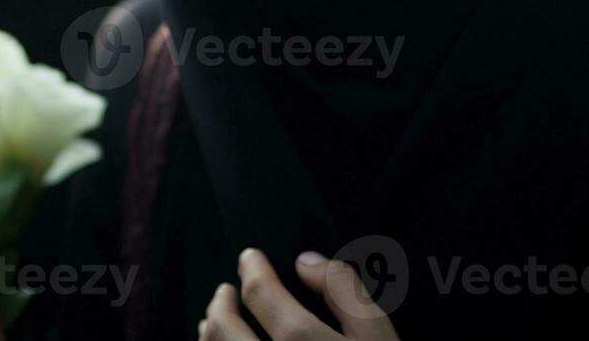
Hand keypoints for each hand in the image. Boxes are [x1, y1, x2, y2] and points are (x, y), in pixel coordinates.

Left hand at [197, 248, 399, 340]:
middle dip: (220, 303)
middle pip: (225, 330)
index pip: (262, 295)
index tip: (249, 257)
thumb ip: (345, 291)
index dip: (252, 269)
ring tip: (213, 320)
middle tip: (224, 291)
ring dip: (208, 336)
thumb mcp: (380, 337)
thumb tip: (303, 261)